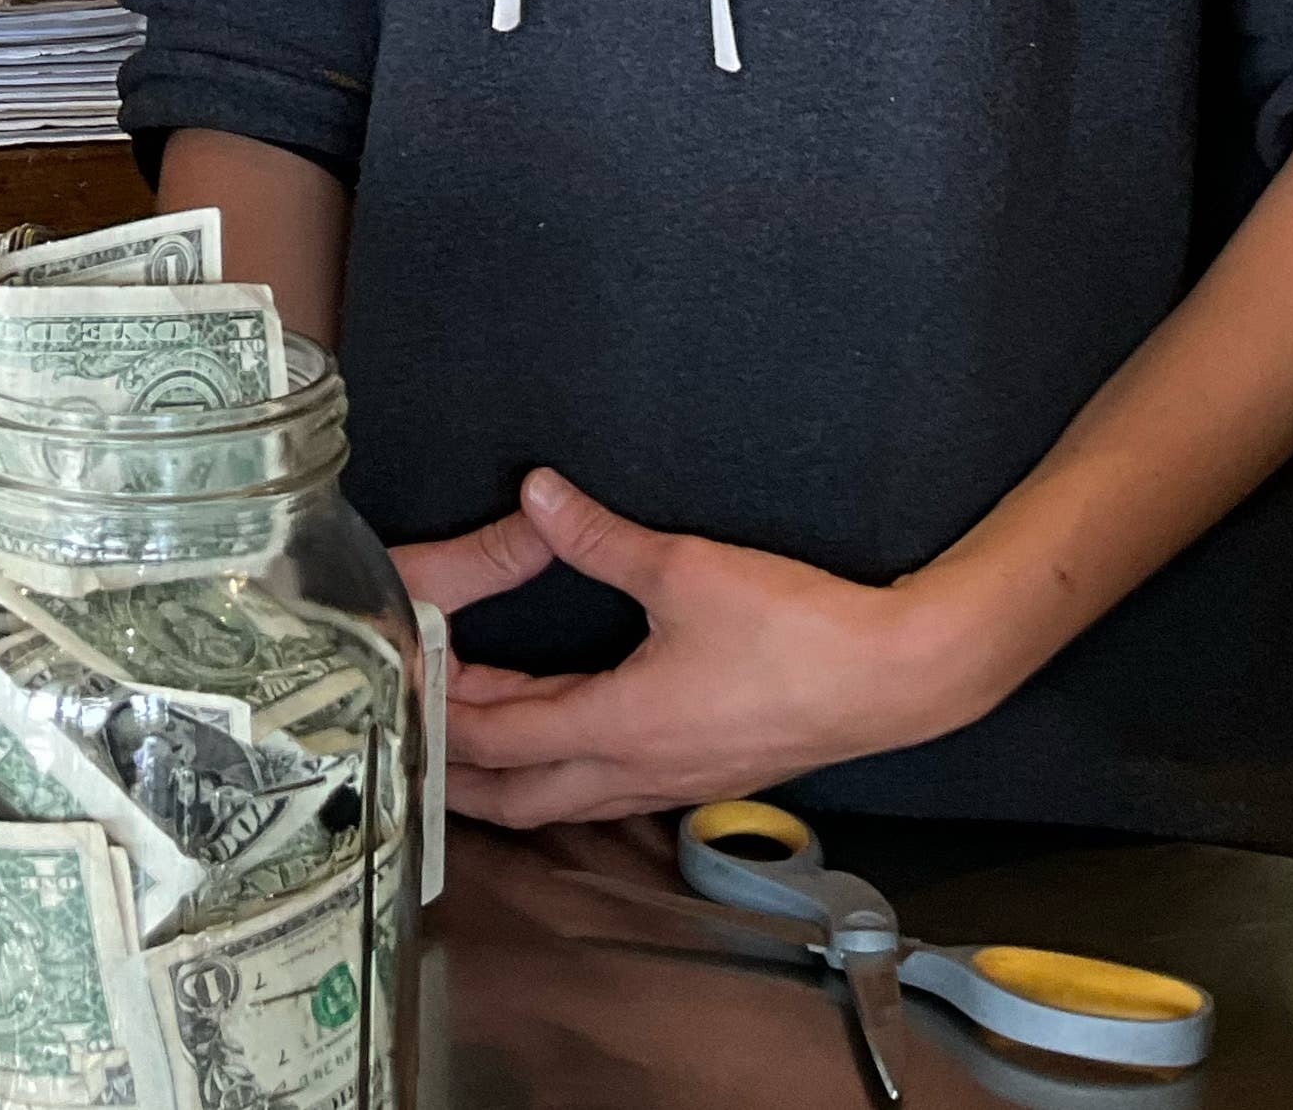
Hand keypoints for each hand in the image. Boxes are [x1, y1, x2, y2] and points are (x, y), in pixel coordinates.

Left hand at [395, 469, 996, 828]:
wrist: (892, 678)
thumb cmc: (796, 631)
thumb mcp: (685, 568)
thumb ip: (598, 535)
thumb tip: (536, 493)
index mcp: (619, 725)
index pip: (502, 734)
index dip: (445, 714)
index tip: (401, 695)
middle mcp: (636, 769)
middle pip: (518, 796)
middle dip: (457, 774)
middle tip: (409, 742)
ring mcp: (672, 780)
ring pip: (561, 800)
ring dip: (505, 779)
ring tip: (464, 747)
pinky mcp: (701, 773)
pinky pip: (604, 790)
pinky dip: (559, 775)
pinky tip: (560, 744)